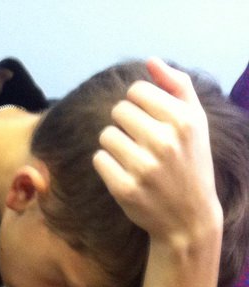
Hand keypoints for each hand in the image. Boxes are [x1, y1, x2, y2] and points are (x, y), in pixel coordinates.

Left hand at [94, 57, 222, 249]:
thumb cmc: (191, 162)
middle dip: (125, 123)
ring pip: (106, 134)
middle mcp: (165, 141)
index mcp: (184, 120)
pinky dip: (108, 163)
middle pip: (118, 110)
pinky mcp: (124, 188)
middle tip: (141, 141)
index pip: (136, 90)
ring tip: (133, 156)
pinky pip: (99, 159)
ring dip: (114, 143)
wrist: (189, 216)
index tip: (149, 119)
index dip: (138, 103)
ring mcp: (144, 167)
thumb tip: (151, 61)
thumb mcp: (195, 122)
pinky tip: (125, 172)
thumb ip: (177, 86)